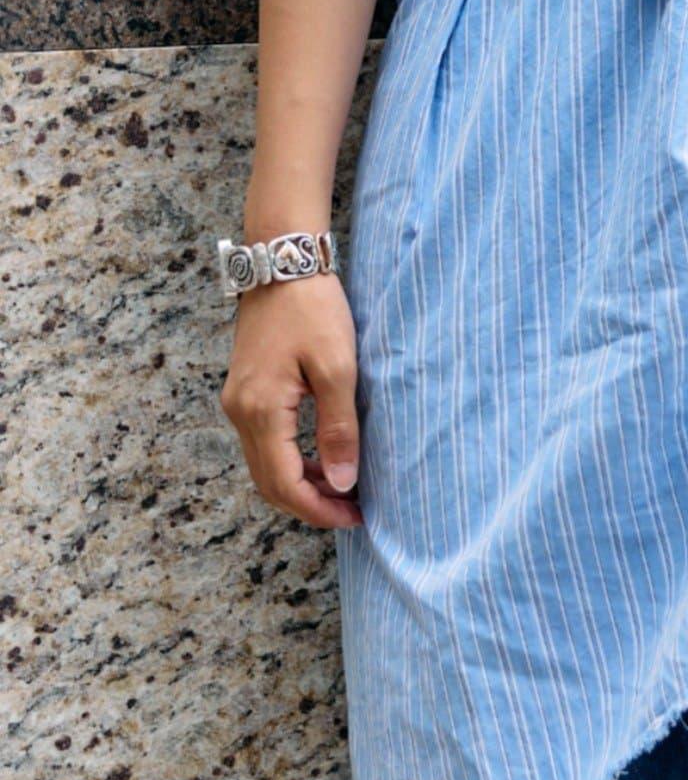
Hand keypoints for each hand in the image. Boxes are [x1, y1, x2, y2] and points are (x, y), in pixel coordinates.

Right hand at [220, 271, 363, 529]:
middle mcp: (240, 412)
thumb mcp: (338, 370)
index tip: (355, 518)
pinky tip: (324, 462)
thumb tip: (342, 484)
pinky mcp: (246, 392)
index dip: (319, 510)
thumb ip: (339, 430)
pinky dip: (293, 463)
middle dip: (310, 506)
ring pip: (265, 467)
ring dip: (302, 486)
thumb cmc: (313, 309)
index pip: (285, 485)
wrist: (282, 261)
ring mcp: (239, 402)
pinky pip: (265, 445)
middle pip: (269, 484)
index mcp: (261, 411)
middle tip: (353, 513)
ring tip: (344, 492)